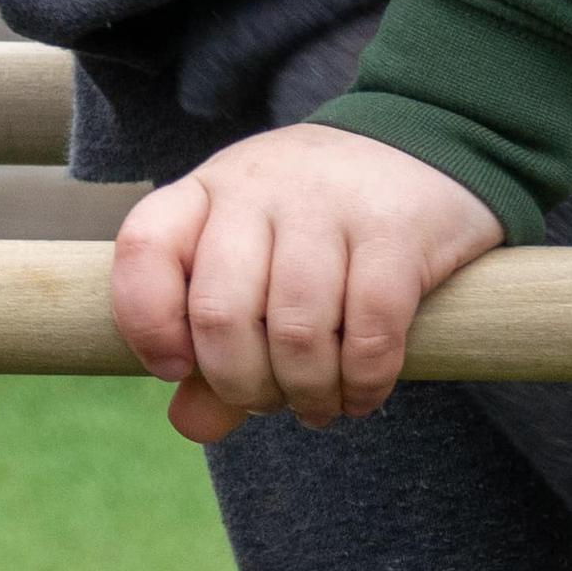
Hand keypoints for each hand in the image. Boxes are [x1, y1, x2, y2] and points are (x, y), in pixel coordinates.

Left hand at [111, 123, 504, 441]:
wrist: (427, 145)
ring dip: (305, 391)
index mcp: (207, 191)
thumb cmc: (316, 228)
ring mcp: (329, 203)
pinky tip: (361, 396)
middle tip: (268, 401)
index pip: (144, 250)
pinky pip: (369, 329)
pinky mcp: (397, 230)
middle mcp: (260, 187)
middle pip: (221, 314)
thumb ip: (210, 348)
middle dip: (241, 385)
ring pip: (296, 330)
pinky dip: (362, 381)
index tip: (175, 368)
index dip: (146, 323)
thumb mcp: (250, 265)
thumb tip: (190, 426)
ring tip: (318, 406)